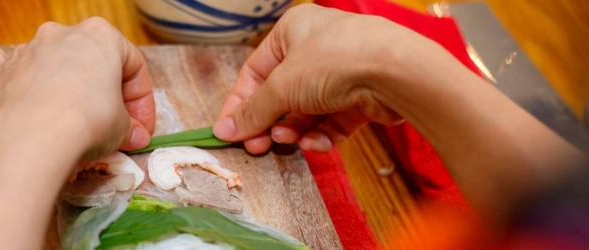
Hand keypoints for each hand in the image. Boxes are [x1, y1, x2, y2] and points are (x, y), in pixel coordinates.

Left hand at [0, 17, 155, 158]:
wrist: (33, 136)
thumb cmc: (88, 121)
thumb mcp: (122, 127)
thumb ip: (129, 127)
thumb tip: (134, 136)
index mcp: (101, 36)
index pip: (132, 66)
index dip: (142, 101)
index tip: (141, 127)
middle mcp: (62, 34)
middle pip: (91, 62)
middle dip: (104, 94)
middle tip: (114, 127)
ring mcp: (27, 50)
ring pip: (50, 61)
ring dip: (64, 87)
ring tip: (73, 124)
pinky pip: (4, 65)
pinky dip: (12, 74)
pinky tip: (18, 87)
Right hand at [213, 4, 436, 152]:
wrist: (397, 72)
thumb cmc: (334, 62)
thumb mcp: (282, 87)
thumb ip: (253, 111)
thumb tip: (224, 130)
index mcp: (292, 31)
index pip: (255, 72)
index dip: (240, 104)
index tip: (229, 133)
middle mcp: (317, 47)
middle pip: (281, 93)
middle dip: (269, 122)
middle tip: (258, 147)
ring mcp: (342, 71)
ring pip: (307, 109)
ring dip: (294, 129)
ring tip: (288, 141)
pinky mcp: (362, 95)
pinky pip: (333, 119)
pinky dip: (322, 135)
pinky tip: (316, 145)